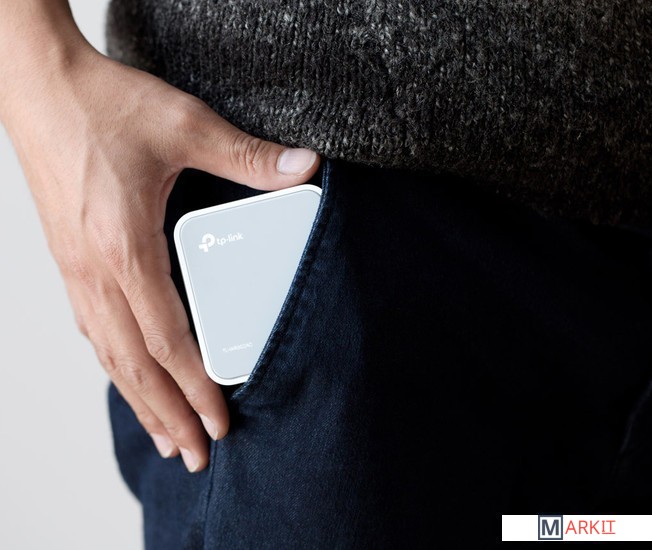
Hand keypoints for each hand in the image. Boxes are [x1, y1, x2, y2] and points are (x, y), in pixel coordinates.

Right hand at [2, 43, 318, 471]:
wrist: (37, 85)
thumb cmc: (103, 106)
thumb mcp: (184, 125)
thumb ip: (246, 154)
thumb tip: (304, 168)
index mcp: (125, 247)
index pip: (166, 339)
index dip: (195, 386)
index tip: (219, 421)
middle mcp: (95, 271)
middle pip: (133, 364)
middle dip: (166, 416)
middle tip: (193, 455)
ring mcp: (76, 269)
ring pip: (109, 354)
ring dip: (138, 401)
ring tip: (162, 437)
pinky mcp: (69, 259)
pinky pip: (94, 329)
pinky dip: (116, 365)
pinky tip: (130, 377)